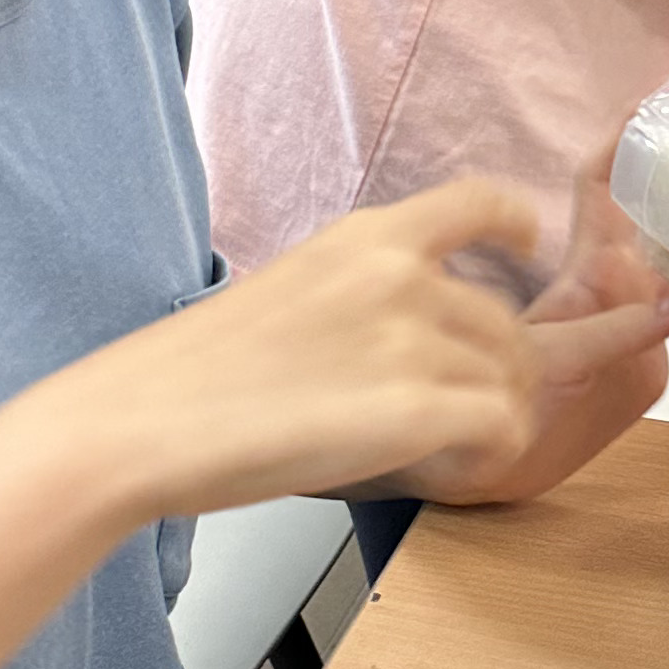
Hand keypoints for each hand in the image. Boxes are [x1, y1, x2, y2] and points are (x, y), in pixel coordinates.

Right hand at [92, 178, 668, 522]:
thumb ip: (356, 295)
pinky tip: (450, 466)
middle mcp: (401, 275)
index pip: (478, 202)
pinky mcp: (417, 408)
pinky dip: (488, 453)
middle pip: (507, 322)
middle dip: (497, 371)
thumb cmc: (193, 375)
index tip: (525, 244)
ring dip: (488, 418)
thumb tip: (405, 331)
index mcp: (364, 238)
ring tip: (438, 448)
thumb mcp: (286, 292)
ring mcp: (412, 339)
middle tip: (456, 414)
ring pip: (509, 379)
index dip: (515, 224)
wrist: (143, 420)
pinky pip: (504, 428)